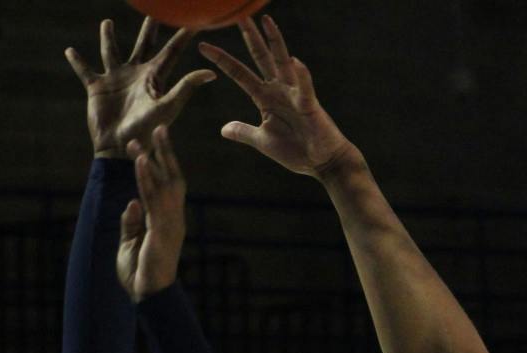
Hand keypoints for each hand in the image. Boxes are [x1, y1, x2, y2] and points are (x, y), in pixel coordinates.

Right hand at [65, 18, 214, 159]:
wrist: (121, 148)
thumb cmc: (147, 131)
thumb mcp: (168, 107)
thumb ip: (185, 88)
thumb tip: (210, 73)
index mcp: (155, 77)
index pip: (171, 52)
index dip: (182, 37)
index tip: (194, 20)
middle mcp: (136, 74)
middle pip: (144, 44)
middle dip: (148, 28)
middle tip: (152, 10)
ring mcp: (115, 79)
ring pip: (111, 51)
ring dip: (108, 37)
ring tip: (107, 22)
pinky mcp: (96, 88)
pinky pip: (84, 70)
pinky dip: (77, 61)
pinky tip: (69, 50)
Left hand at [116, 126, 188, 300]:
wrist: (149, 296)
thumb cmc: (140, 275)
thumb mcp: (130, 244)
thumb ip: (132, 223)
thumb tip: (132, 202)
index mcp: (168, 222)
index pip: (166, 188)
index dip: (160, 165)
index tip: (150, 145)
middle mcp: (174, 219)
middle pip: (172, 179)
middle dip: (166, 154)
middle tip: (160, 128)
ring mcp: (170, 224)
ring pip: (163, 185)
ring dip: (154, 160)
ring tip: (144, 140)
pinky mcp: (161, 230)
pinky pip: (154, 198)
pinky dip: (147, 178)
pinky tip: (141, 162)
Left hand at [202, 16, 355, 177]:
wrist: (323, 163)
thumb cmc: (297, 151)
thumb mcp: (263, 142)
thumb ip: (244, 132)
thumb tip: (223, 129)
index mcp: (265, 98)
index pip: (239, 73)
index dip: (222, 59)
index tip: (202, 46)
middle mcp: (279, 90)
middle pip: (261, 57)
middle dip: (250, 37)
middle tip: (239, 15)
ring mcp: (295, 95)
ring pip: (283, 63)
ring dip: (275, 42)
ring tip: (266, 21)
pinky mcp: (310, 106)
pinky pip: (304, 89)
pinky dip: (301, 76)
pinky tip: (296, 61)